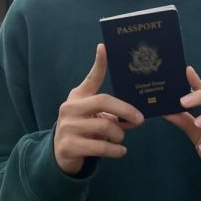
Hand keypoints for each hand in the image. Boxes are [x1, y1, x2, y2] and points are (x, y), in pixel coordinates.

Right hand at [53, 44, 144, 175]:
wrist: (61, 153)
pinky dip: (116, 150)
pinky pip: (102, 147)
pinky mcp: (69, 146)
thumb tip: (137, 118)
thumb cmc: (84, 129)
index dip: (99, 63)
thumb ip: (113, 114)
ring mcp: (68, 127)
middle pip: (103, 101)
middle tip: (139, 119)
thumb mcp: (95, 117)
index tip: (104, 47)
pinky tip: (121, 151)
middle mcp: (70, 108)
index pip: (91, 78)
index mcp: (78, 97)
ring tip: (120, 139)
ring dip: (119, 135)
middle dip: (126, 110)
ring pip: (106, 126)